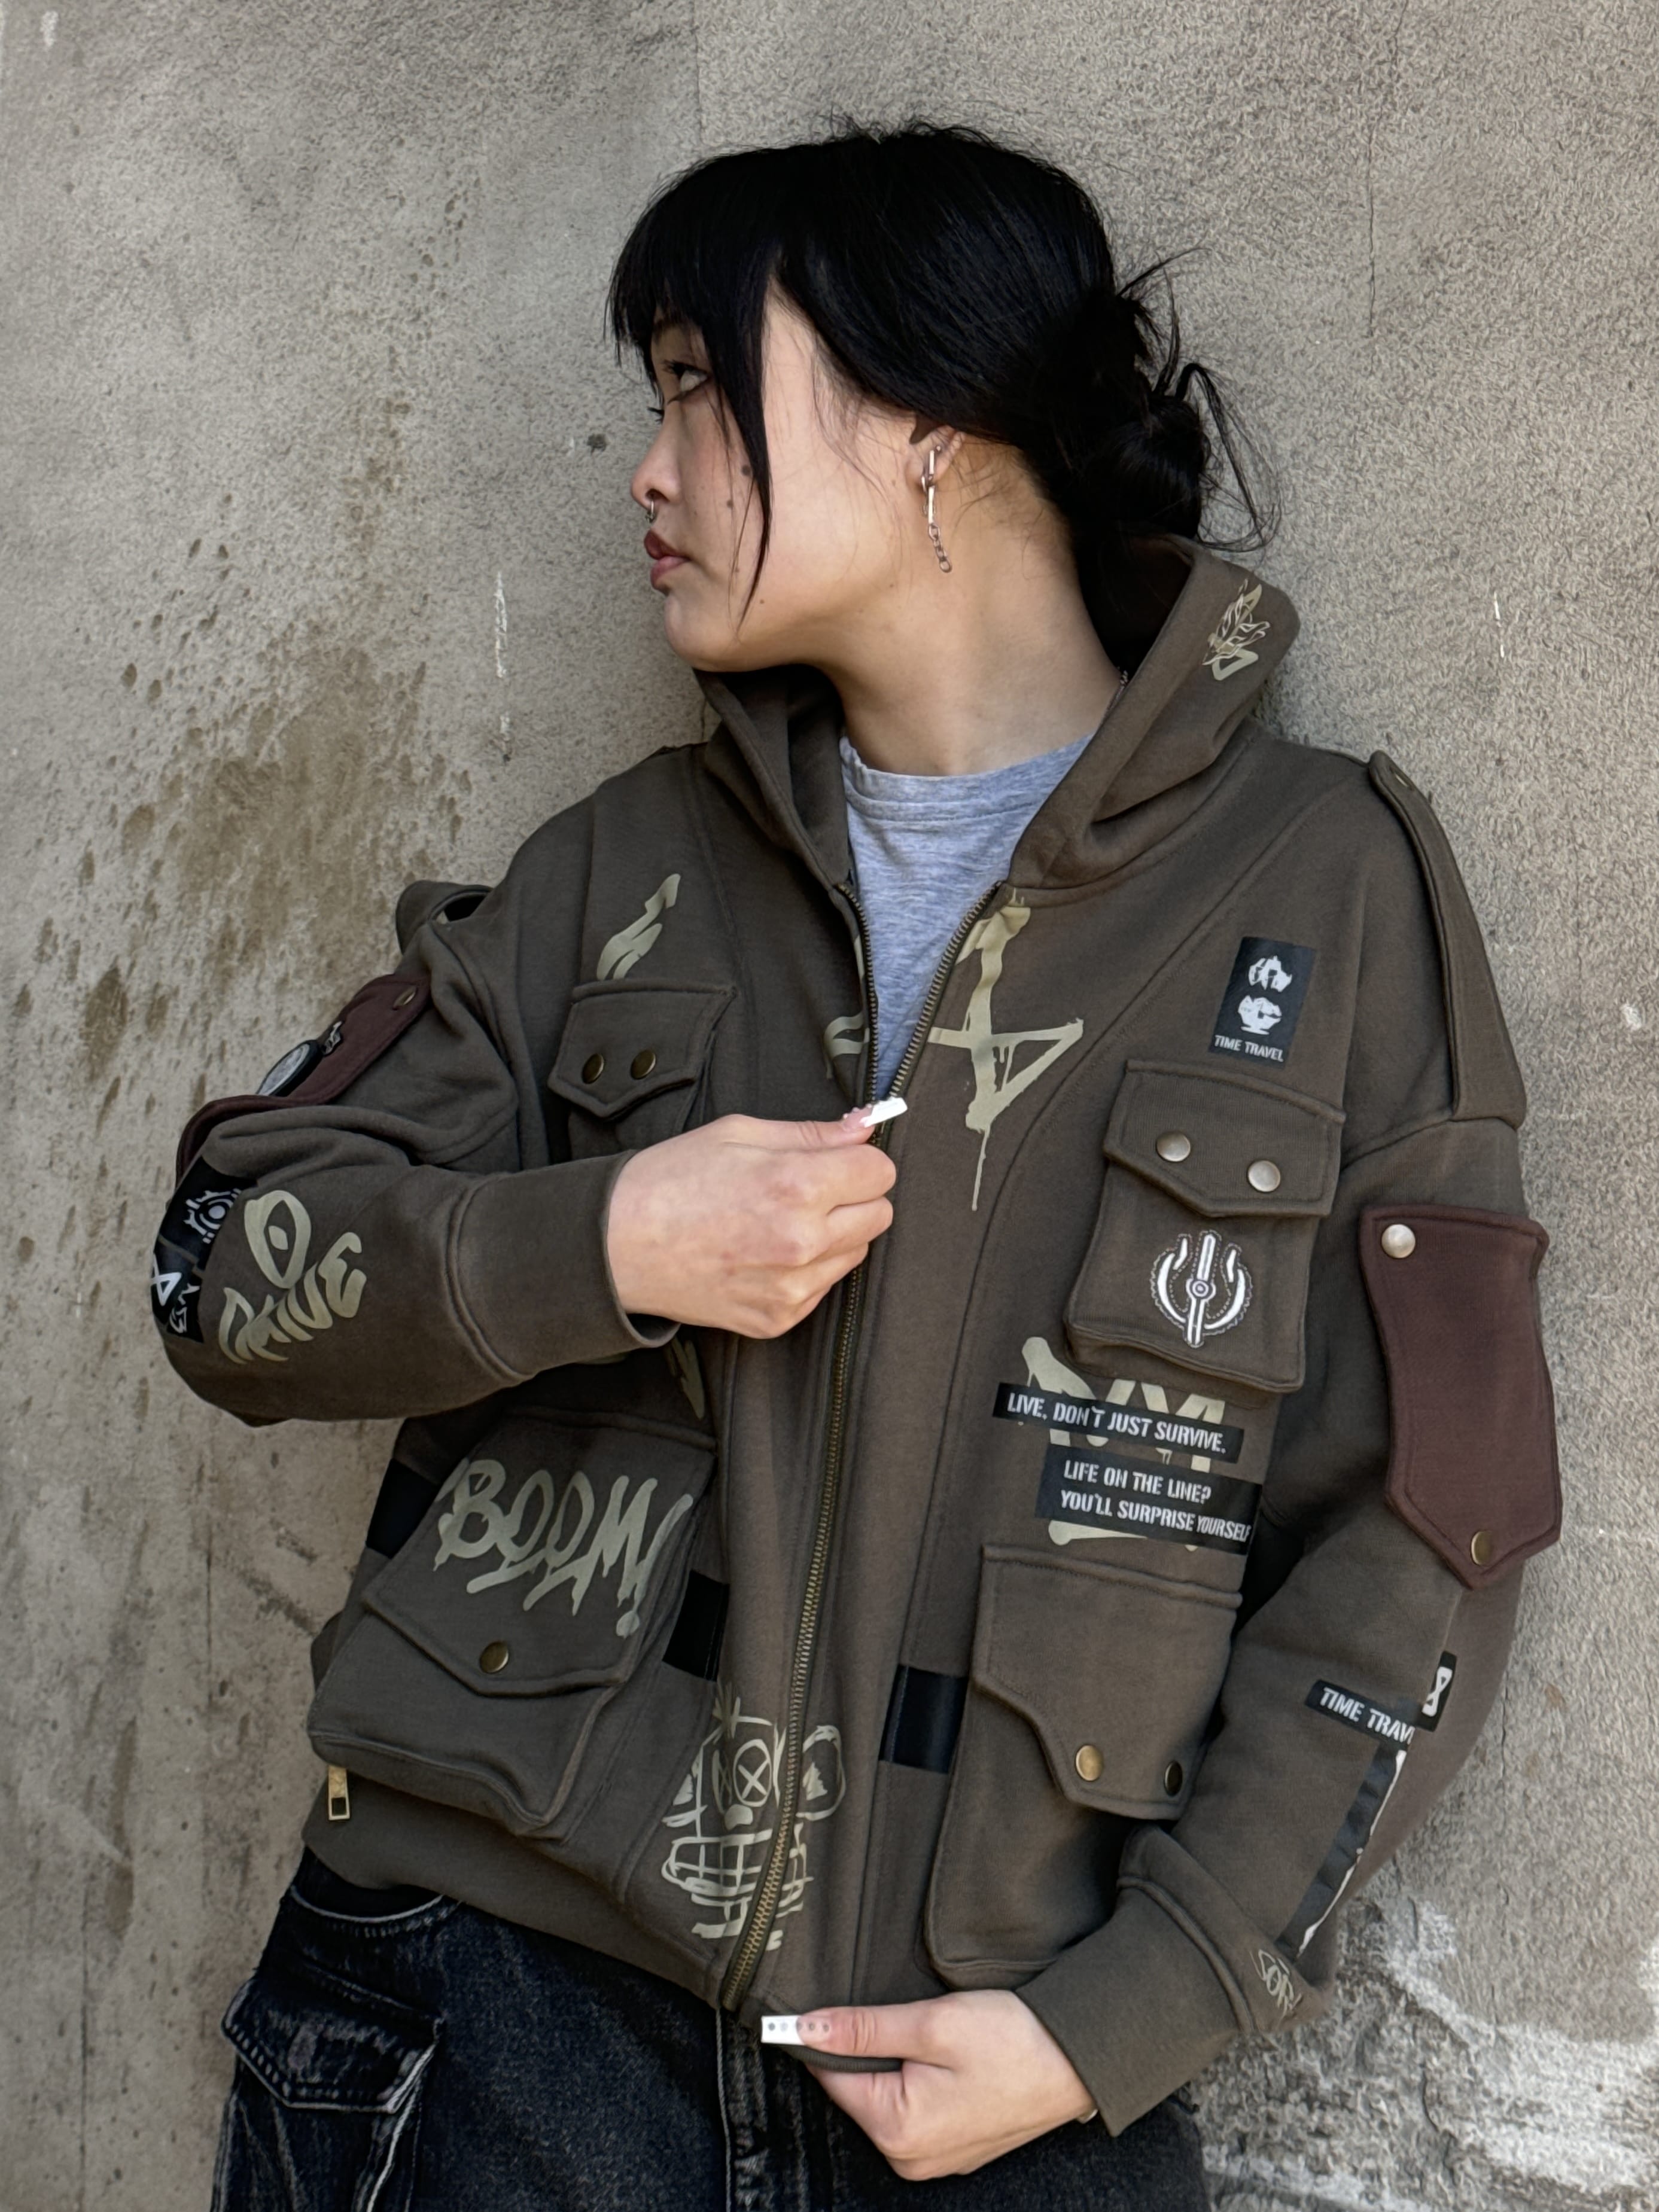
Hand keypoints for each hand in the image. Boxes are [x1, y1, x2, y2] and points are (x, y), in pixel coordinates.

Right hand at [605, 1111, 896, 1335]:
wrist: (617, 1245)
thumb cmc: (670, 1182)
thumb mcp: (739, 1134)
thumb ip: (812, 1134)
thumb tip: (864, 1127)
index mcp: (796, 1185)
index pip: (880, 1172)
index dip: (859, 1160)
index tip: (837, 1160)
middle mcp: (801, 1242)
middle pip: (879, 1215)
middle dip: (854, 1196)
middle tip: (809, 1189)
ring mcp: (791, 1287)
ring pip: (856, 1253)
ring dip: (833, 1234)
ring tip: (779, 1221)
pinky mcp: (778, 1319)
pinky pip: (822, 1288)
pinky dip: (806, 1270)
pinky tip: (764, 1253)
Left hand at [794, 1990, 1095, 2178]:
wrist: (1077, 2061)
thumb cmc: (1011, 2041)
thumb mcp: (933, 2024)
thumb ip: (865, 2029)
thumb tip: (805, 2028)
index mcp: (897, 2130)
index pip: (831, 2076)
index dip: (825, 2034)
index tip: (831, 2003)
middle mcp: (909, 2157)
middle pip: (857, 2090)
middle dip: (868, 2050)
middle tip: (905, 2017)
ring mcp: (933, 2158)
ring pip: (886, 2098)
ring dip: (895, 2065)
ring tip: (932, 2038)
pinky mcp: (953, 2148)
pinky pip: (914, 2111)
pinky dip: (919, 2081)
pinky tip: (946, 2059)